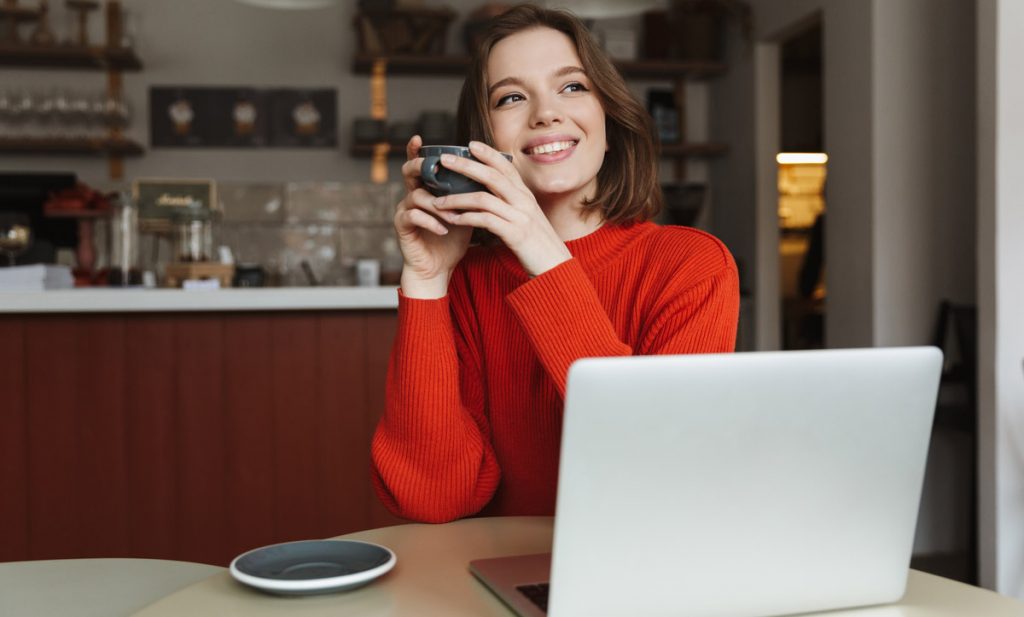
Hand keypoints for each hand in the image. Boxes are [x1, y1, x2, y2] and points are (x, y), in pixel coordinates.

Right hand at [393, 135, 473, 297]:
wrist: (439, 267)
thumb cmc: (452, 237)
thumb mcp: (465, 211)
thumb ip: (471, 192)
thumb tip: (494, 174)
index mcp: (427, 188)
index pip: (419, 164)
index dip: (415, 150)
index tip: (419, 138)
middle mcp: (412, 195)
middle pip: (408, 172)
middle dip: (421, 167)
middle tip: (434, 170)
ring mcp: (405, 210)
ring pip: (415, 195)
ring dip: (437, 204)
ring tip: (454, 216)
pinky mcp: (402, 227)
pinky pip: (413, 217)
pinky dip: (431, 221)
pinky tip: (443, 229)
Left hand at [431, 141, 571, 276]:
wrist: (555, 266)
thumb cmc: (537, 243)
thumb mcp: (527, 217)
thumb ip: (512, 203)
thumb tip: (491, 193)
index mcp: (526, 195)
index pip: (506, 167)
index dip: (488, 154)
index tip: (470, 144)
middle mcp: (524, 202)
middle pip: (492, 176)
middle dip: (466, 166)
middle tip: (444, 160)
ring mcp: (520, 217)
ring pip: (483, 199)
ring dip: (457, 199)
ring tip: (438, 201)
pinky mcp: (515, 235)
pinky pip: (485, 221)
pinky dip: (466, 219)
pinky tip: (452, 220)